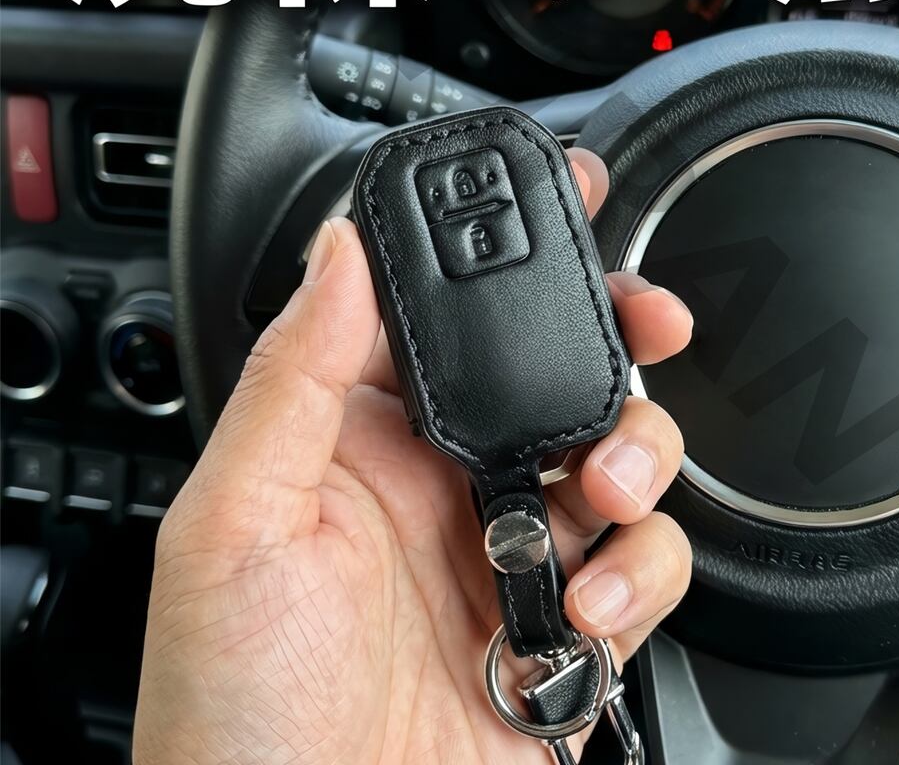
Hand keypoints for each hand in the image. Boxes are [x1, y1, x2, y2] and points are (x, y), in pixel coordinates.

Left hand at [134, 148, 692, 764]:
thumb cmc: (233, 712)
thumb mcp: (235, 525)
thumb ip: (292, 376)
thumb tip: (338, 249)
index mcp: (366, 440)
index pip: (449, 317)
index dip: (507, 256)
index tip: (565, 201)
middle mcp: (449, 485)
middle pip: (557, 372)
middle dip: (616, 332)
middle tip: (650, 317)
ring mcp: (514, 553)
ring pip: (620, 453)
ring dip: (640, 452)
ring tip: (608, 488)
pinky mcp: (569, 627)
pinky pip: (647, 564)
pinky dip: (645, 572)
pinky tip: (587, 610)